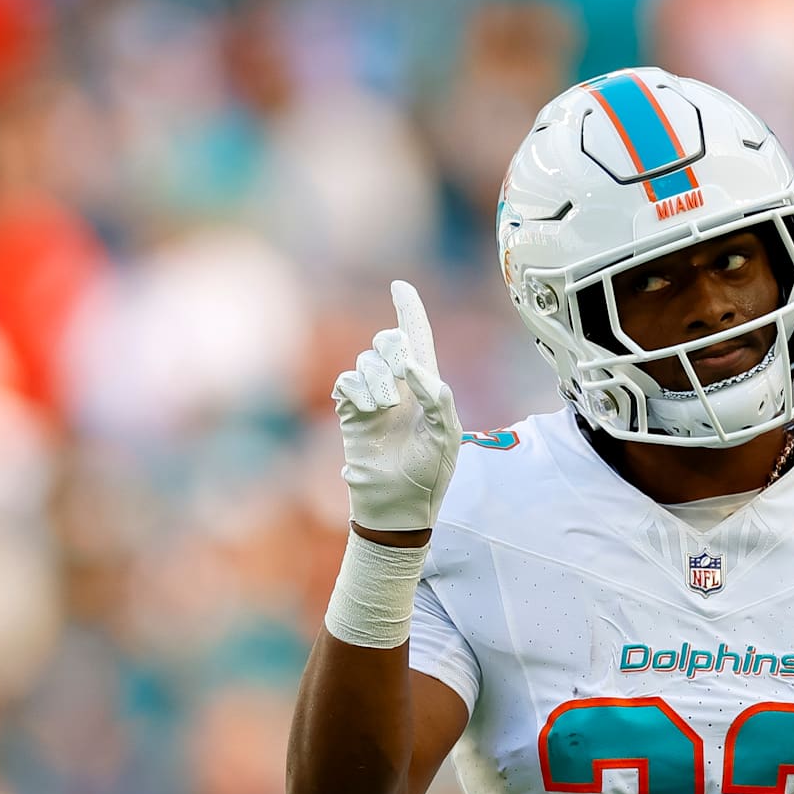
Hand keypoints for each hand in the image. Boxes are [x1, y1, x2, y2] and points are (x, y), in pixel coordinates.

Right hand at [331, 281, 461, 532]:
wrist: (397, 507)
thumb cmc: (428, 476)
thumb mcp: (447, 436)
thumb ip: (439, 397)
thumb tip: (413, 367)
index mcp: (427, 388)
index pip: (418, 338)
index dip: (409, 310)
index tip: (399, 286)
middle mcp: (399, 388)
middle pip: (389, 341)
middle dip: (393, 349)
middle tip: (400, 377)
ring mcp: (372, 399)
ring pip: (367, 361)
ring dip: (378, 379)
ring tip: (384, 408)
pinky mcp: (350, 413)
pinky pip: (347, 382)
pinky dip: (356, 389)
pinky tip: (366, 409)